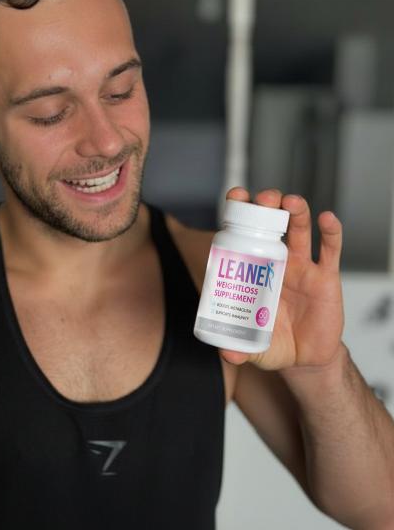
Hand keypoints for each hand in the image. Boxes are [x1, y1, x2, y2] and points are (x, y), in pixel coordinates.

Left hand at [219, 187, 344, 371]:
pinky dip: (331, 233)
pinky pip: (331, 251)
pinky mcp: (325, 278)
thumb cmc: (275, 343)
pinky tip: (327, 219)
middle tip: (262, 199)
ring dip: (296, 212)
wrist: (306, 358)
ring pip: (300, 231)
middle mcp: (277, 262)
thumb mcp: (254, 346)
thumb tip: (225, 353)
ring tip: (290, 202)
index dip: (240, 214)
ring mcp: (302, 267)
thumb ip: (240, 348)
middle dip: (267, 207)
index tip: (235, 198)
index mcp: (254, 271)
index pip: (245, 235)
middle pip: (272, 225)